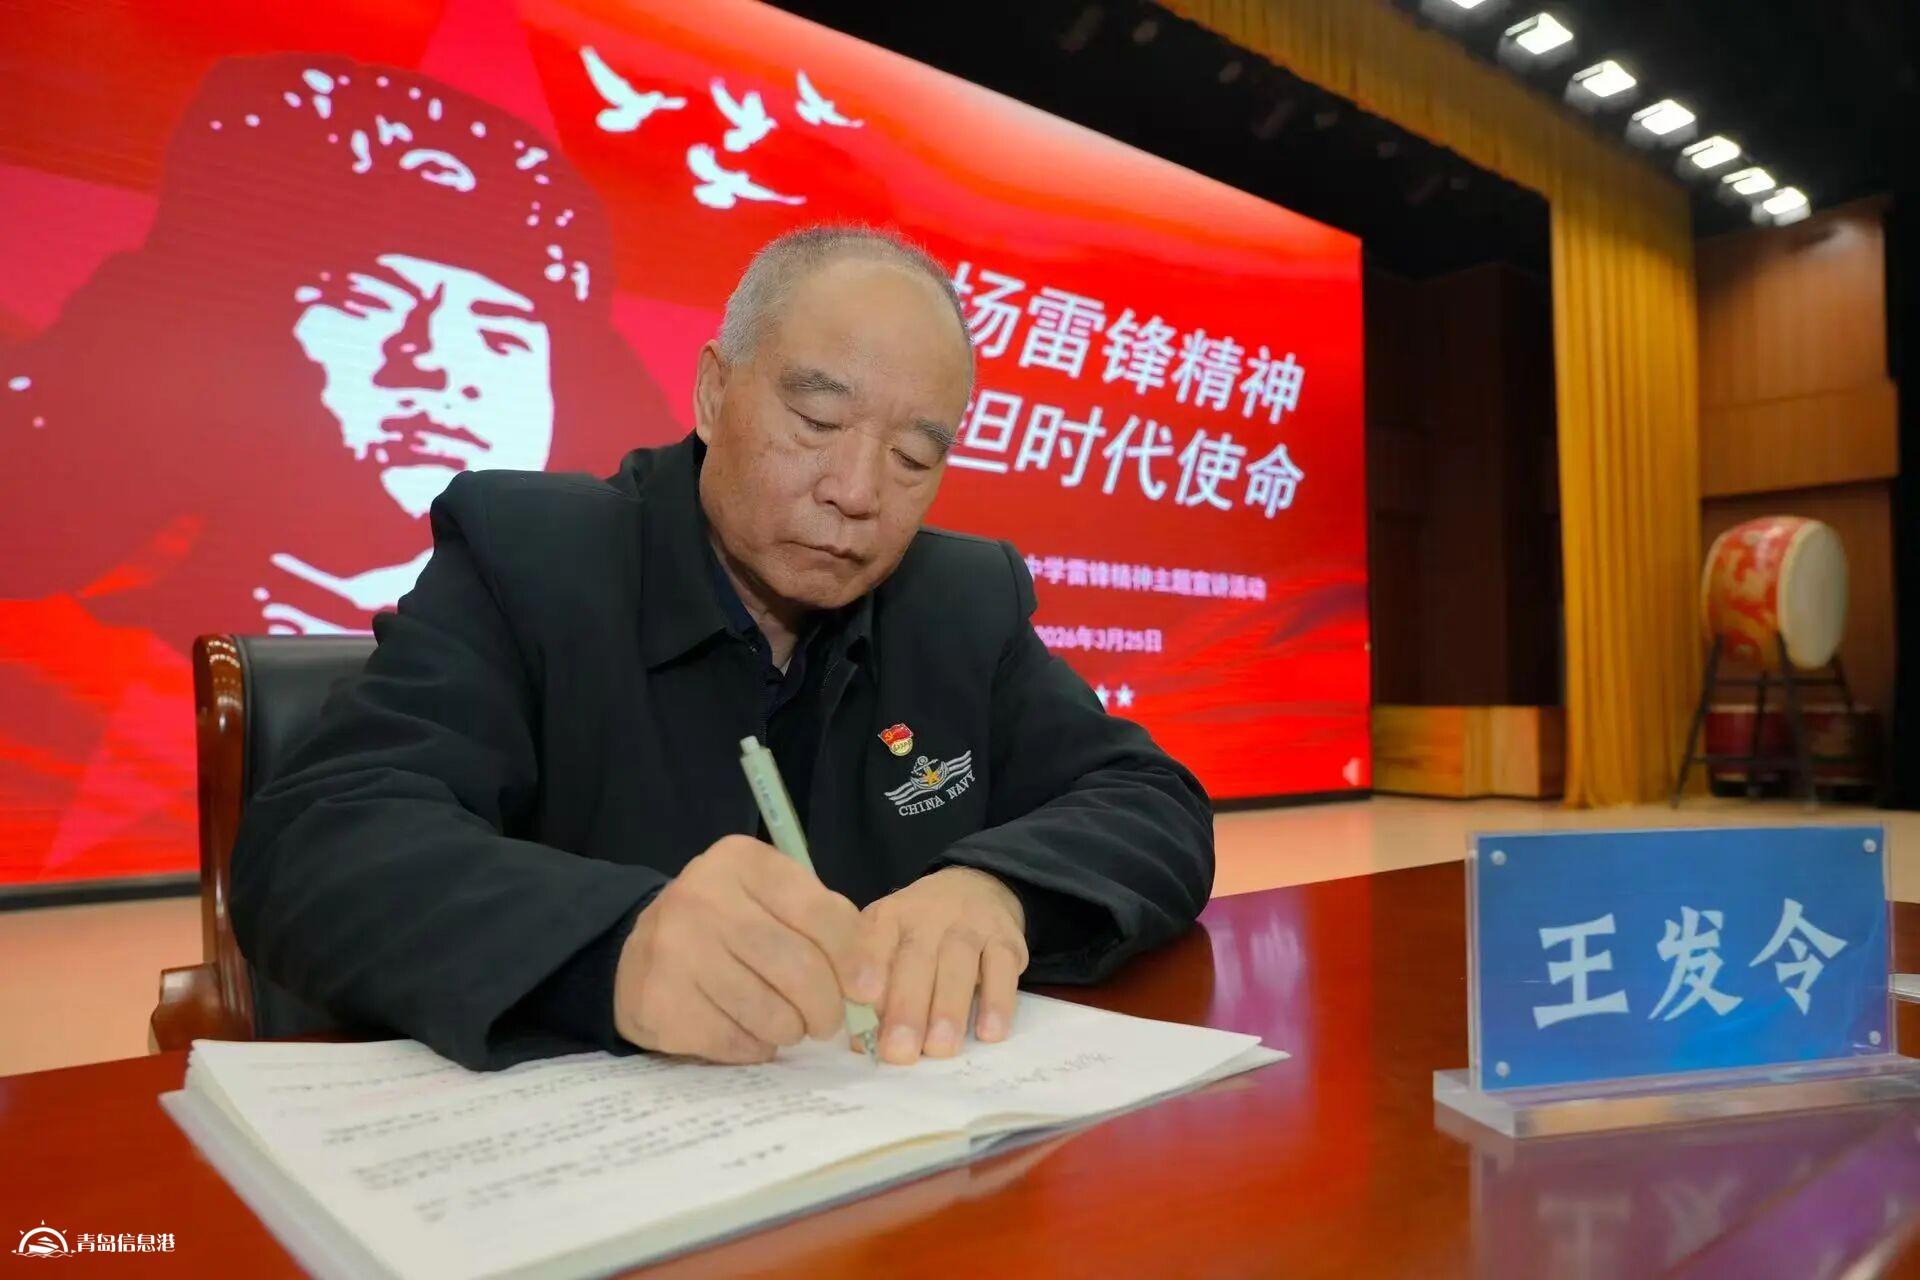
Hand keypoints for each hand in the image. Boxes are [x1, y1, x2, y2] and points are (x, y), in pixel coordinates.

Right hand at [612, 836, 864, 1062]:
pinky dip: (756, 1047)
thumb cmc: (725, 926)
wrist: (637, 955)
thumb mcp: (770, 899)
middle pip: (798, 967)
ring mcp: (676, 949)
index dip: (853, 958)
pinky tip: (751, 1034)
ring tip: (789, 1025)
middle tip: (829, 1021)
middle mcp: (703, 897)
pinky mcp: (661, 1001)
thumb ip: (821, 924)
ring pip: (770, 1012)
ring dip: (793, 1030)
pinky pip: (735, 1041)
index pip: (820, 912)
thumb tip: (868, 984)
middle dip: (827, 1006)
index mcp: (741, 861)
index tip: (867, 990)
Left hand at [859, 867, 1028, 1064]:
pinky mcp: (1007, 939)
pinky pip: (1003, 969)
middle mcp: (928, 915)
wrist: (977, 888)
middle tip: (899, 1052)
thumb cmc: (920, 932)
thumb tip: (860, 1043)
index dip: (868, 965)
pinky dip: (997, 1002)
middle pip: (916, 958)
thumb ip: (873, 986)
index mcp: (890, 917)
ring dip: (949, 1009)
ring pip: (959, 963)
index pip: (875, 938)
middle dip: (907, 1007)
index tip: (861, 998)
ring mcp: (970, 925)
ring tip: (940, 1049)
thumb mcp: (889, 940)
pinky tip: (989, 1033)